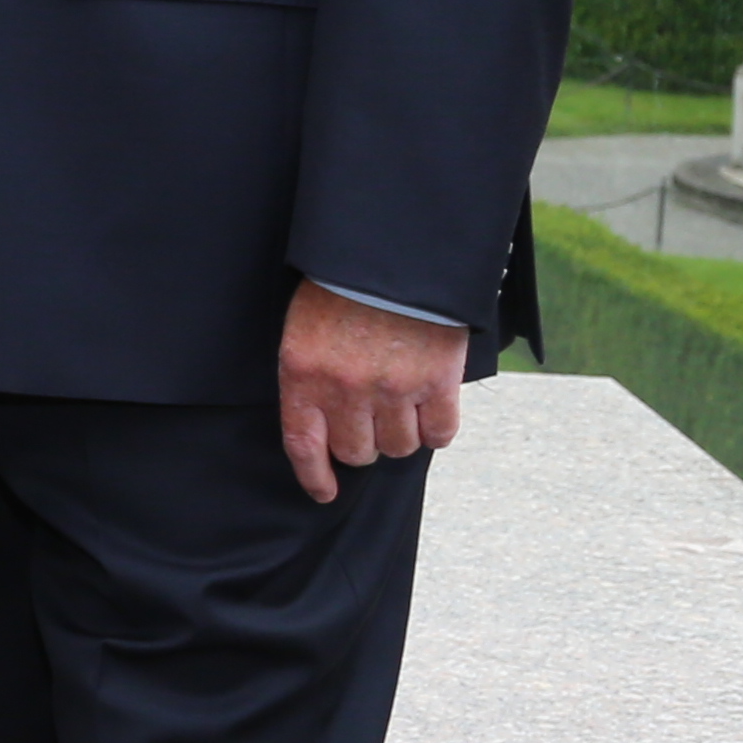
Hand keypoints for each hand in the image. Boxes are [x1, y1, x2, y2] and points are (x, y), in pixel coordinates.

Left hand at [278, 282, 469, 501]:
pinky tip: (432, 408)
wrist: (393, 251)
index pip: (304, 444)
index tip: (324, 491)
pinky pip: (440, 433)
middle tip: (372, 418)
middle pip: (357, 451)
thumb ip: (313, 374)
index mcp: (302, 372)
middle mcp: (345, 388)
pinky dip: (438, 428)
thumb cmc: (344, 283)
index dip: (315, 476)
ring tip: (402, 403)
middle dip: (364, 442)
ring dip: (402, 434)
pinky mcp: (437, 381)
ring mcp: (392, 388)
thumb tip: (327, 423)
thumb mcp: (306, 325)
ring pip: (399, 446)